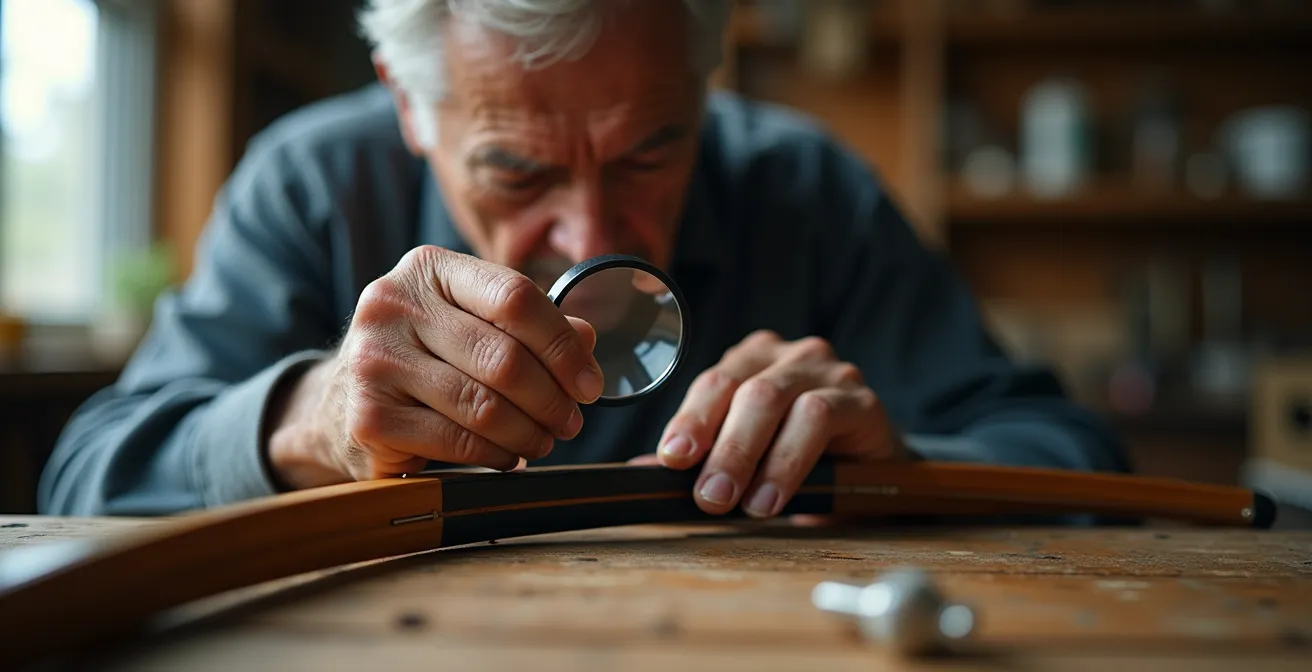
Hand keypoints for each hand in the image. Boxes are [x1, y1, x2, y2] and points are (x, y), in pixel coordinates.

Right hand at [266, 245, 603, 487]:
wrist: (339, 402)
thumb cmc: (423, 355)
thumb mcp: (471, 321)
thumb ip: (529, 324)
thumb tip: (587, 338)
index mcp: (428, 268)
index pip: (515, 296)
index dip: (563, 345)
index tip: (590, 382)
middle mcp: (393, 304)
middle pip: (503, 356)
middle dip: (552, 398)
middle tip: (571, 421)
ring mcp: (375, 361)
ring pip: (483, 405)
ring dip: (529, 432)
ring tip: (544, 440)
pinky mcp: (369, 416)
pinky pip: (458, 441)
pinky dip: (496, 454)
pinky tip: (508, 454)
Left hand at [639, 330, 907, 517]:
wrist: (872, 470)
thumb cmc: (803, 458)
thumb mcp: (749, 456)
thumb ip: (703, 457)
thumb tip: (643, 469)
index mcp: (753, 360)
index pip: (712, 382)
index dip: (690, 419)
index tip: (672, 458)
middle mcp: (789, 356)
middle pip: (743, 390)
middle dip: (720, 446)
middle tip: (708, 495)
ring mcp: (828, 372)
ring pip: (778, 400)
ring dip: (754, 456)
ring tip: (743, 504)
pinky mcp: (862, 400)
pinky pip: (821, 417)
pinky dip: (791, 460)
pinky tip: (776, 497)